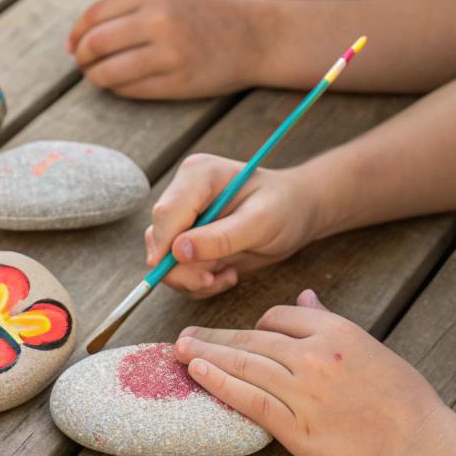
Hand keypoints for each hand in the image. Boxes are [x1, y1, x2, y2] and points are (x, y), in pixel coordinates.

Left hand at [68, 0, 266, 98]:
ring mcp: (168, 54)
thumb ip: (132, 5)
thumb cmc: (212, 10)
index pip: (94, 15)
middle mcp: (157, 21)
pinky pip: (131, 90)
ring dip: (95, 77)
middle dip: (82, 57)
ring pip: (108, 72)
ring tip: (98, 76)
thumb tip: (85, 33)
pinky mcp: (177, 82)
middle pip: (96, 44)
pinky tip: (122, 84)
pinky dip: (118, 89)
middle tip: (83, 62)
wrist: (260, 35)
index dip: (77, 33)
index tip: (75, 44)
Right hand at [145, 154, 312, 296]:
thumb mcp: (261, 222)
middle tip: (213, 280)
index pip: (167, 212)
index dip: (166, 246)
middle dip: (183, 268)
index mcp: (199, 175)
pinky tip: (226, 274)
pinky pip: (178, 269)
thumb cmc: (285, 207)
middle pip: (159, 237)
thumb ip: (221, 238)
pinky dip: (198, 281)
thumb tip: (178, 251)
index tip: (184, 274)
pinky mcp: (188, 239)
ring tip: (227, 275)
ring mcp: (184, 217)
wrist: (297, 213)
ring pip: (164, 258)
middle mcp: (184, 193)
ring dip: (193, 278)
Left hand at [174, 291, 451, 455]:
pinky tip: (198, 374)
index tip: (240, 333)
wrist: (417, 441)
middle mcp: (313, 356)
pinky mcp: (296, 428)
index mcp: (333, 331)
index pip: (279, 316)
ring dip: (206, 355)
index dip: (255, 324)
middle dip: (215, 337)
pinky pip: (250, 400)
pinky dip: (220, 384)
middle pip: (253, 338)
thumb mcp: (368, 345)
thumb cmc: (402, 396)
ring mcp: (302, 392)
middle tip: (185, 335)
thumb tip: (304, 297)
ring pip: (244, 365)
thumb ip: (330, 322)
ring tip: (180, 350)